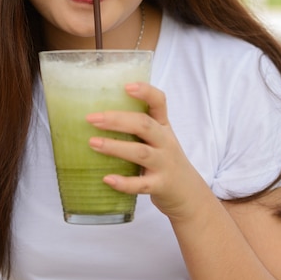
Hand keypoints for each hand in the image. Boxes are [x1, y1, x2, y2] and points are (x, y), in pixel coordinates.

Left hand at [86, 82, 203, 219]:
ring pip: (140, 153)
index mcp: (163, 127)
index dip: (145, 92)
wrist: (188, 192)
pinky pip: (141, 184)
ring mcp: (164, 164)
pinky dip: (124, 182)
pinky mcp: (160, 186)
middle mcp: (165, 142)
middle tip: (92, 118)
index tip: (126, 86)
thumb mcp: (158, 139)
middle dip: (117, 120)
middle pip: (144, 125)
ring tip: (93, 143)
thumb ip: (137, 127)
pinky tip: (107, 178)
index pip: (159, 102)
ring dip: (115, 147)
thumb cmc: (165, 160)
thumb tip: (97, 117)